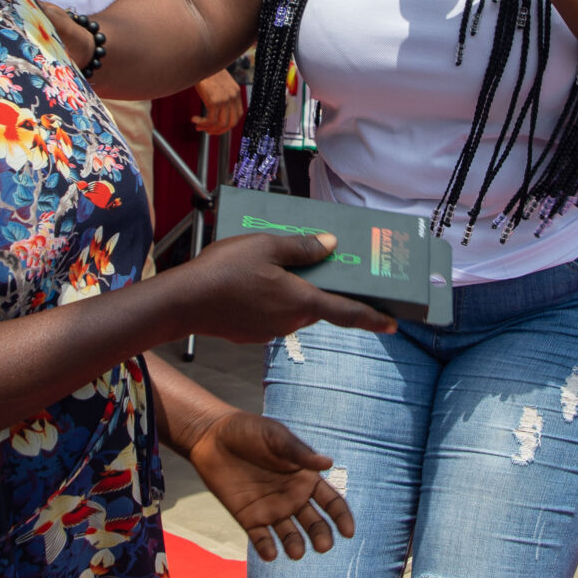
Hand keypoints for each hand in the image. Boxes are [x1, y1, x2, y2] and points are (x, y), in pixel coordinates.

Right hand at [174, 232, 396, 344]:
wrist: (183, 302)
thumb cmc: (224, 271)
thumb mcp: (266, 246)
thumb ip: (301, 247)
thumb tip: (329, 245)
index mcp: (301, 301)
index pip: (347, 312)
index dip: (373, 318)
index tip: (393, 325)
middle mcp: (291, 320)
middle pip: (319, 304)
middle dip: (325, 289)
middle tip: (327, 267)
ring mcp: (271, 330)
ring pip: (294, 307)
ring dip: (295, 291)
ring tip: (280, 264)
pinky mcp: (252, 332)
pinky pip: (273, 312)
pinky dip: (273, 298)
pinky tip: (255, 280)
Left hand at [186, 410, 353, 560]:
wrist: (212, 437)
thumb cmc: (249, 431)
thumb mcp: (275, 437)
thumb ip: (298, 453)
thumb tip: (329, 463)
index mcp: (305, 477)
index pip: (331, 501)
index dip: (342, 517)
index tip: (348, 532)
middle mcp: (293, 497)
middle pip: (314, 523)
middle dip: (321, 535)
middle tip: (323, 546)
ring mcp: (272, 510)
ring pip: (290, 534)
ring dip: (295, 545)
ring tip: (297, 552)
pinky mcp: (250, 518)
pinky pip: (261, 538)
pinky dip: (267, 548)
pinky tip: (270, 553)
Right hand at [192, 68, 243, 134]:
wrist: (200, 60)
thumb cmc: (205, 70)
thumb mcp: (218, 83)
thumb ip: (221, 94)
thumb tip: (214, 108)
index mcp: (236, 92)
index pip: (238, 115)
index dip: (227, 124)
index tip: (216, 126)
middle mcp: (233, 96)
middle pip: (231, 123)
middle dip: (219, 131)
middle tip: (208, 131)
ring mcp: (225, 99)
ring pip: (221, 124)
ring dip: (209, 128)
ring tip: (199, 126)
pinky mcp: (215, 101)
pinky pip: (211, 120)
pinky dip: (202, 123)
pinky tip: (194, 119)